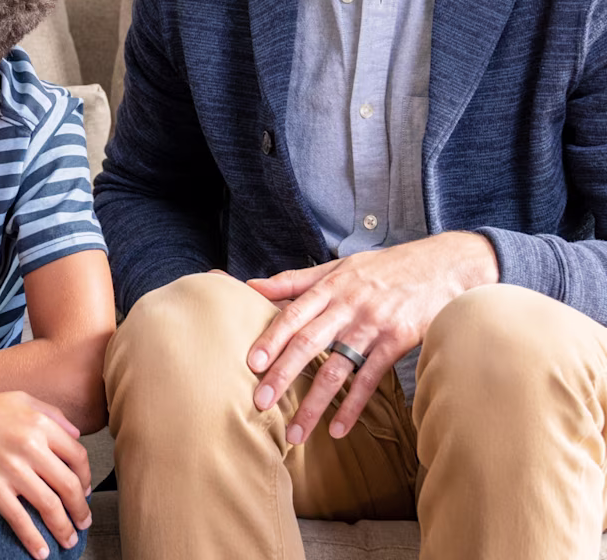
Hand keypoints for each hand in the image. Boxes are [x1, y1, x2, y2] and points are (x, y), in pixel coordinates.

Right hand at [0, 391, 91, 558]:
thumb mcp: (19, 400)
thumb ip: (51, 413)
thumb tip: (76, 434)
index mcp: (39, 424)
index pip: (77, 457)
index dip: (86, 478)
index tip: (85, 491)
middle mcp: (30, 446)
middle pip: (69, 486)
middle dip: (80, 510)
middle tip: (83, 522)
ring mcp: (11, 469)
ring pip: (50, 506)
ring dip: (64, 529)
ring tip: (69, 541)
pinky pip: (20, 519)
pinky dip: (34, 539)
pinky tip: (41, 551)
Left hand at [245, 231, 497, 441]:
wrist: (446, 265)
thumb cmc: (385, 268)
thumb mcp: (338, 267)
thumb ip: (294, 280)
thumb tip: (250, 286)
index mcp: (329, 287)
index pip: (293, 314)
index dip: (271, 338)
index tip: (251, 363)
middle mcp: (347, 307)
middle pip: (308, 343)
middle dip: (282, 374)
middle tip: (260, 402)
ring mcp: (373, 326)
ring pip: (337, 369)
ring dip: (314, 403)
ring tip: (295, 432)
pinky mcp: (398, 342)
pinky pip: (371, 379)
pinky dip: (353, 406)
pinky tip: (337, 429)